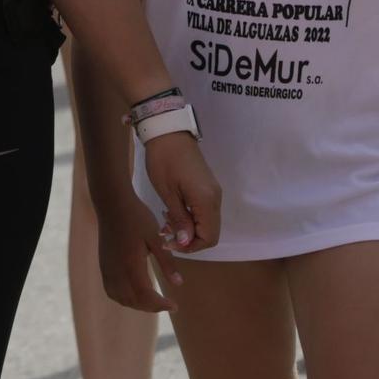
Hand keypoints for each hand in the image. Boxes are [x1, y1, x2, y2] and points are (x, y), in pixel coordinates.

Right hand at [95, 193, 185, 312]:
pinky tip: (134, 292)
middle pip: (133, 301)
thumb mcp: (155, 238)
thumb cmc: (136, 217)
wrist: (112, 203)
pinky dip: (124, 298)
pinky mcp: (103, 265)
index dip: (161, 305)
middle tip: (167, 304)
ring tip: (152, 300)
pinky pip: (112, 290)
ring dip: (137, 304)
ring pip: (121, 298)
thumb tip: (179, 283)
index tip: (174, 305)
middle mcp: (117, 272)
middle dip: (151, 307)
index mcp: (131, 265)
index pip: (146, 296)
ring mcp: (107, 269)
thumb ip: (167, 262)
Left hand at [140, 132, 220, 251]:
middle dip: (188, 239)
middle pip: (210, 232)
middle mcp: (215, 198)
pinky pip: (204, 210)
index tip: (170, 242)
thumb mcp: (167, 193)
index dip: (191, 246)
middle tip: (165, 234)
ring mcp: (213, 192)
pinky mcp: (207, 187)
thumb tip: (185, 242)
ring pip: (206, 222)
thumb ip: (179, 219)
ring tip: (165, 224)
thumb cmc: (164, 161)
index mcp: (206, 201)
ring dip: (188, 228)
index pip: (209, 237)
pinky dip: (190, 217)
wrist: (168, 132)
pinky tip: (172, 213)